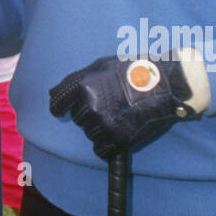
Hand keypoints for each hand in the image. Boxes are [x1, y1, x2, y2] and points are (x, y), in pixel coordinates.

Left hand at [49, 50, 207, 161]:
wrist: (164, 84)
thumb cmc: (131, 71)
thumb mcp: (100, 66)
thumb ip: (74, 80)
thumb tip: (52, 94)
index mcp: (83, 85)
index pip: (56, 104)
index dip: (60, 107)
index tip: (63, 110)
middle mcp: (90, 105)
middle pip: (77, 118)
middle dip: (87, 113)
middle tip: (108, 104)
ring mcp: (104, 123)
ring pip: (89, 133)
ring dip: (99, 127)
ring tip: (117, 114)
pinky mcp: (119, 138)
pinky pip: (100, 149)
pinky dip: (107, 145)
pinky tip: (118, 131)